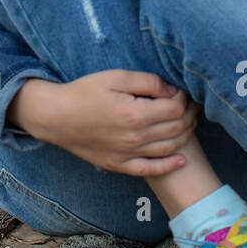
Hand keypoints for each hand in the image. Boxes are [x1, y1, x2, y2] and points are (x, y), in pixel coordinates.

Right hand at [15, 70, 198, 176]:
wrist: (56, 116)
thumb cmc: (84, 92)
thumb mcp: (115, 77)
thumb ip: (147, 82)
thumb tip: (172, 91)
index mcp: (135, 114)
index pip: (175, 108)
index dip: (184, 98)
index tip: (181, 91)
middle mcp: (135, 138)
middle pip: (176, 128)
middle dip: (189, 115)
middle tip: (190, 105)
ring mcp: (128, 155)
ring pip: (169, 148)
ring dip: (185, 135)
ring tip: (187, 123)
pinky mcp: (120, 165)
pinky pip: (151, 170)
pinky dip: (169, 166)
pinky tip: (181, 160)